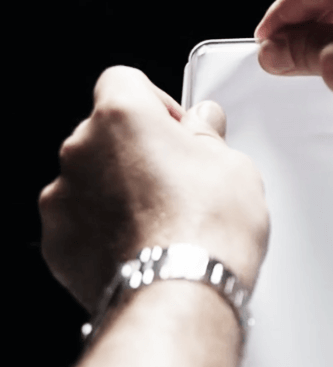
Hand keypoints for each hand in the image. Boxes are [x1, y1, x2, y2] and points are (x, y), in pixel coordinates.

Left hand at [38, 66, 269, 314]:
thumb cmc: (204, 229)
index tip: (177, 126)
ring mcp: (64, 197)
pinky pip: (81, 215)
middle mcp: (82, 150)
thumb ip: (208, 133)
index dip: (155, 100)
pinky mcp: (58, 241)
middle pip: (108, 129)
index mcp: (122, 116)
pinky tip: (143, 237)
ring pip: (93, 173)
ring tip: (163, 211)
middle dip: (140, 144)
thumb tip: (203, 121)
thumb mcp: (231, 162)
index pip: (125, 79)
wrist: (180, 297)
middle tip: (178, 171)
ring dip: (121, 182)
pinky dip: (105, 220)